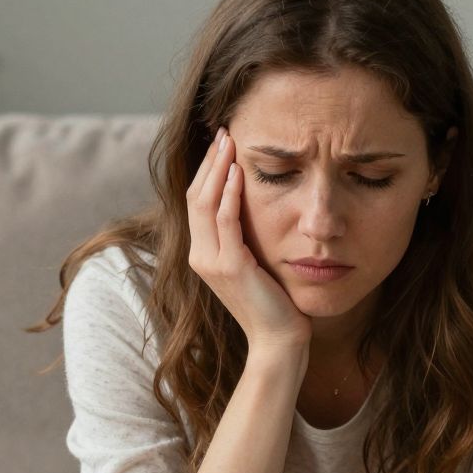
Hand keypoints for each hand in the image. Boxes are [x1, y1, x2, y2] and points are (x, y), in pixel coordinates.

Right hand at [187, 125, 309, 353]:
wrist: (278, 341)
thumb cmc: (275, 304)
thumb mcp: (255, 264)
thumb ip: (246, 238)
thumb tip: (252, 207)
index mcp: (203, 254)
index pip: (197, 202)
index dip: (206, 170)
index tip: (222, 143)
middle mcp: (200, 256)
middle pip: (195, 196)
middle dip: (209, 161)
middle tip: (224, 132)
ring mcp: (211, 262)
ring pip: (204, 203)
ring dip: (217, 168)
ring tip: (230, 142)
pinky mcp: (230, 267)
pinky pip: (225, 220)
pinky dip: (229, 193)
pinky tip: (238, 172)